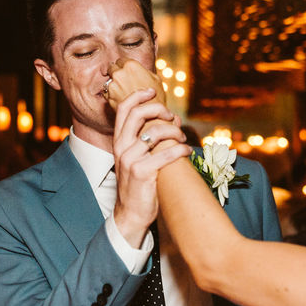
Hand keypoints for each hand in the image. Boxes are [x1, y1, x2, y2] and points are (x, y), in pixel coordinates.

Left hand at [104, 58, 164, 109]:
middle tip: (124, 81)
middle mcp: (119, 74)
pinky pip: (107, 93)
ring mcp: (112, 86)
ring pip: (109, 81)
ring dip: (114, 84)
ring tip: (124, 92)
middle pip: (112, 68)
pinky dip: (112, 95)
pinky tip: (121, 99)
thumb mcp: (155, 78)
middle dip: (116, 73)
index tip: (127, 72)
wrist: (150, 117)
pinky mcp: (109, 98)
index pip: (121, 60)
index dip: (124, 66)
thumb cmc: (156, 98)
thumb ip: (144, 71)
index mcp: (131, 66)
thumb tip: (139, 69)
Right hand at [111, 88, 189, 246]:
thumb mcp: (138, 158)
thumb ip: (148, 138)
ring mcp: (130, 159)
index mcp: (118, 141)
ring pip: (155, 131)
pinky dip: (180, 148)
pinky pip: (166, 153)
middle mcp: (121, 147)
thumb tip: (171, 118)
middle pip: (138, 114)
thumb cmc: (139, 185)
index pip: (124, 109)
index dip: (138, 95)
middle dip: (159, 110)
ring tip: (182, 138)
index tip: (152, 92)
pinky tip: (186, 151)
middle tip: (172, 118)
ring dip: (175, 131)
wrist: (131, 214)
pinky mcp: (141, 172)